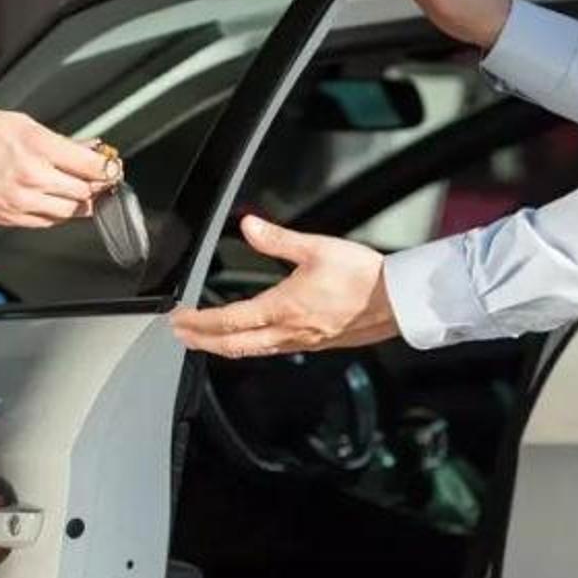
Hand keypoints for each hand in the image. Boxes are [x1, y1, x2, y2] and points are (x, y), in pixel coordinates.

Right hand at [0, 107, 112, 227]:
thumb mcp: (19, 123)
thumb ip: (57, 139)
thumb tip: (87, 147)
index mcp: (37, 146)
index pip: (92, 166)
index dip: (108, 168)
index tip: (111, 167)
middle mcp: (32, 176)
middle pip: (85, 192)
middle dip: (97, 186)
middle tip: (100, 179)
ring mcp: (20, 201)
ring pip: (69, 211)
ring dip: (80, 202)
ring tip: (80, 190)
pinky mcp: (8, 217)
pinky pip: (46, 222)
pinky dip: (57, 213)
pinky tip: (55, 201)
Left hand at [171, 216, 399, 357]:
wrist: (397, 301)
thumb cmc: (363, 276)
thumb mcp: (317, 248)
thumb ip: (278, 239)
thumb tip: (249, 225)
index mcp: (283, 308)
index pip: (228, 321)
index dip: (199, 322)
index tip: (180, 318)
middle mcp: (288, 331)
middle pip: (233, 345)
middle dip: (202, 340)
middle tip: (181, 334)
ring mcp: (301, 342)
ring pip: (251, 351)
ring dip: (223, 346)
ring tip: (205, 339)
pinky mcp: (314, 344)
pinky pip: (271, 351)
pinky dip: (248, 347)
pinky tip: (249, 340)